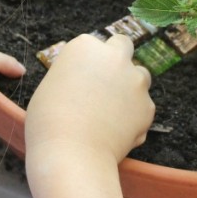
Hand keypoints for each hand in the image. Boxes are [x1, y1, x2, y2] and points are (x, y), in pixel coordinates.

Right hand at [25, 33, 153, 166]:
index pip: (93, 45)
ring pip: (139, 76)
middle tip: (106, 83)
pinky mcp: (148, 107)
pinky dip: (134, 117)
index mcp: (85, 46)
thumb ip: (73, 76)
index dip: (89, 62)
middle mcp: (115, 57)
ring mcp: (135, 80)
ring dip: (130, 88)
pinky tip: (116, 132)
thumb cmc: (48, 122)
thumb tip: (84, 82)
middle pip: (122, 46)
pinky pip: (143, 108)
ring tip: (111, 113)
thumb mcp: (51, 86)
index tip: (83, 79)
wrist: (72, 153)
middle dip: (118, 60)